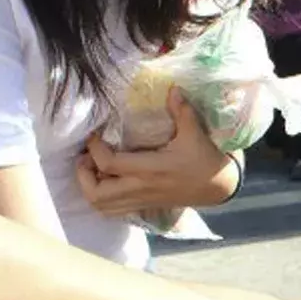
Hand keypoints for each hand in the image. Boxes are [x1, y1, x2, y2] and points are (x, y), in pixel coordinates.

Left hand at [75, 90, 236, 214]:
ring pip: (101, 206)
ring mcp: (140, 200)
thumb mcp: (194, 134)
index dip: (95, 149)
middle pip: (97, 193)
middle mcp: (141, 188)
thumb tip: (172, 88)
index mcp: (151, 169)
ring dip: (89, 188)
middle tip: (86, 156)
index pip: (110, 164)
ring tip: (92, 169)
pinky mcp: (143, 206)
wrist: (217, 187)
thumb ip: (182, 111)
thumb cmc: (204, 159)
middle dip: (84, 174)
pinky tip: (104, 182)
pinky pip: (112, 211)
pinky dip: (100, 200)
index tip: (95, 134)